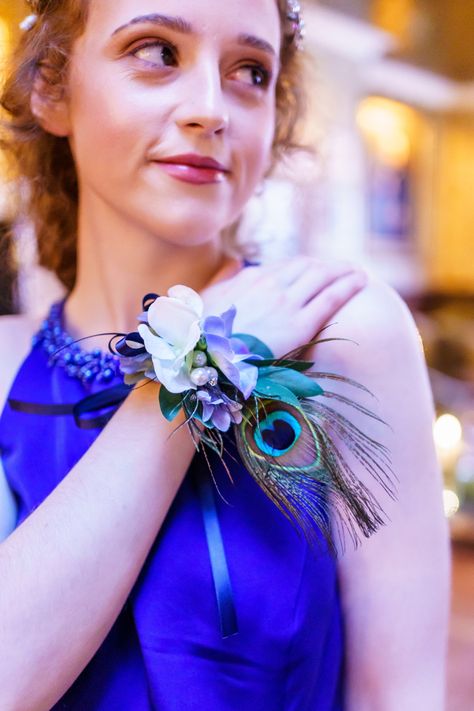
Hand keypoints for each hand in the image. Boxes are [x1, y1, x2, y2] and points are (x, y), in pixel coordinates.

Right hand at [200, 256, 366, 357]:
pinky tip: (361, 281)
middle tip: (342, 268)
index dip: (303, 267)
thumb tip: (232, 262)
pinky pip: (330, 298)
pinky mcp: (300, 325)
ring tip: (357, 271)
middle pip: (306, 267)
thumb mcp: (204, 302)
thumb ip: (222, 278)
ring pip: (322, 277)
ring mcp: (286, 304)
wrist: (206, 361)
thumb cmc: (200, 338)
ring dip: (342, 271)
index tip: (314, 269)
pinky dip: (348, 285)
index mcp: (248, 279)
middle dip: (326, 266)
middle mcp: (269, 285)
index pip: (284, 266)